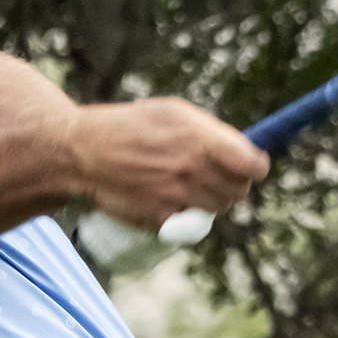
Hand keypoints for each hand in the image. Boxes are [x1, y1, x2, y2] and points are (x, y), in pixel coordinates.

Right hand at [66, 98, 267, 230]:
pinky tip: (169, 199)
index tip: (252, 167)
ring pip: (219, 209)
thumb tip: (245, 150)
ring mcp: (176, 196)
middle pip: (239, 191)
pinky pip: (193, 224)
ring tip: (187, 186)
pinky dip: (187, 216)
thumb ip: (211, 132)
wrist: (82, 153)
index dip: (256, 167)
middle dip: (232, 183)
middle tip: (213, 176)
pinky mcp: (162, 219)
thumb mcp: (172, 113)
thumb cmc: (129, 128)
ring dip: (211, 200)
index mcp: (197, 136)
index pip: (251, 165)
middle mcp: (190, 167)